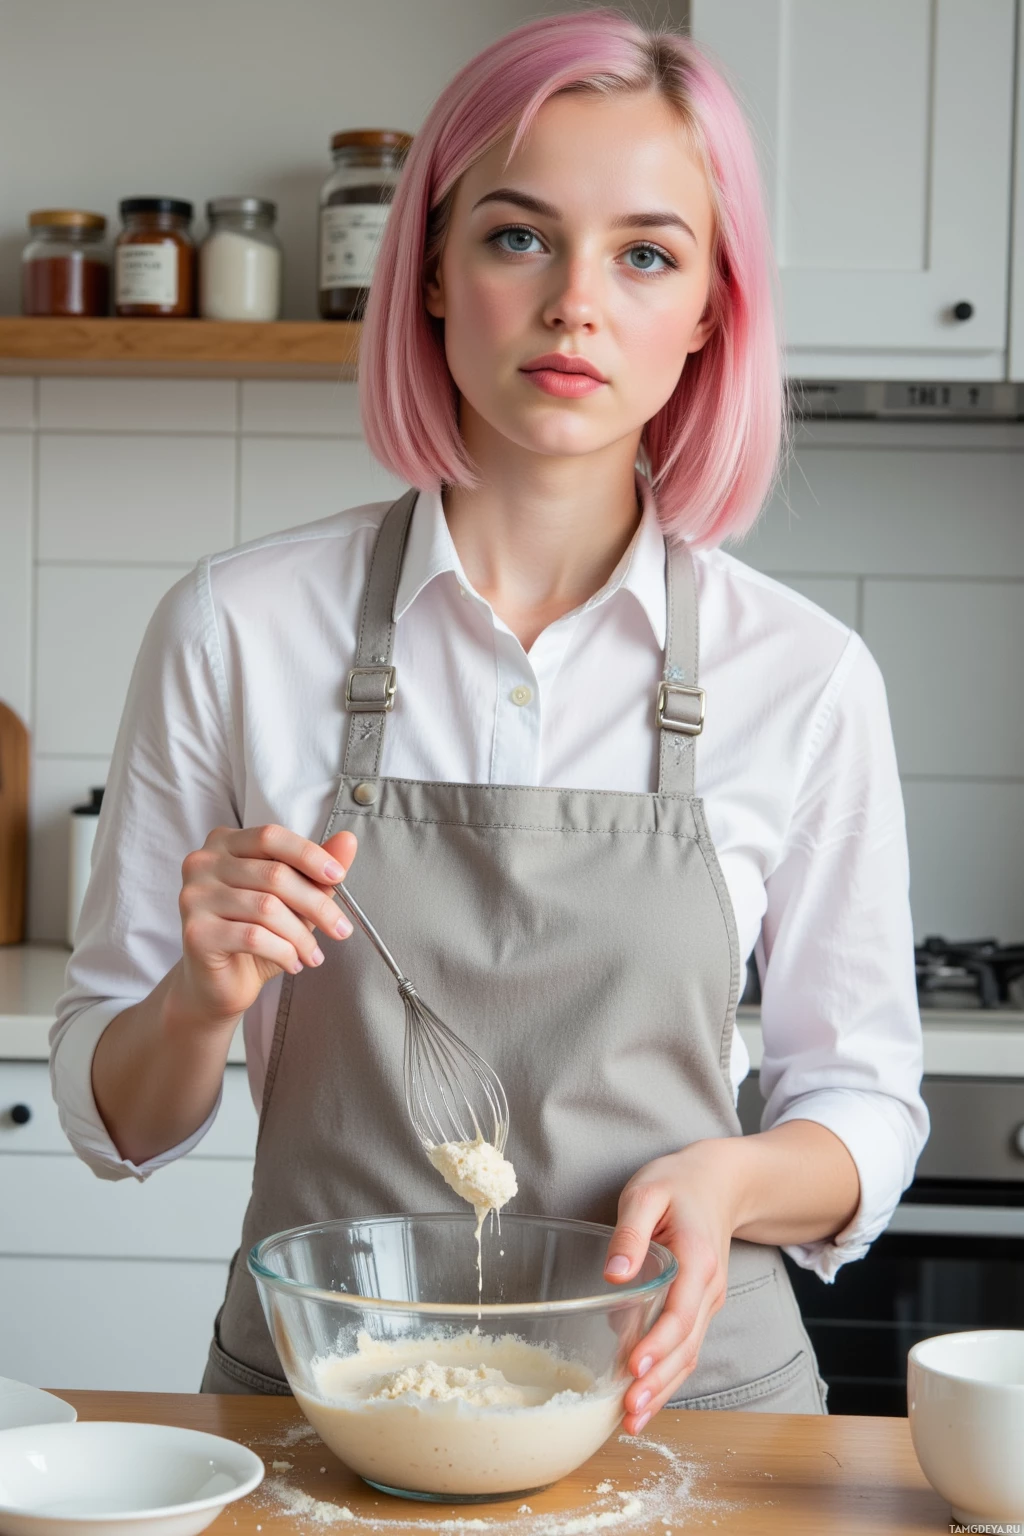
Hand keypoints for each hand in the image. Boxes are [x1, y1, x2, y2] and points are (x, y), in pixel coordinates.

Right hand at [172, 823, 357, 1029]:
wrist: (217, 983)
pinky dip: (283, 952)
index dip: (309, 855)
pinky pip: (253, 936)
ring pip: (267, 908)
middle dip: (317, 905)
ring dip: (301, 936)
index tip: (339, 877)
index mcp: (224, 843)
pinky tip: (293, 963)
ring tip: (314, 955)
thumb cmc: (254, 935)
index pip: (271, 837)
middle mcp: (202, 863)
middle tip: (341, 929)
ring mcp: (193, 897)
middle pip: (274, 875)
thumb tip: (348, 841)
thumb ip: (314, 869)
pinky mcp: (196, 932)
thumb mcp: (291, 899)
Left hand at [603, 1142, 738, 1434]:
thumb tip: (613, 1275)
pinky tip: (645, 1398)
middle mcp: (708, 1288)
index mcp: (697, 1259)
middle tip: (629, 1411)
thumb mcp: (646, 1192)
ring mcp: (707, 1302)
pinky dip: (669, 1376)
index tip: (635, 1366)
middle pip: (686, 1345)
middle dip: (659, 1381)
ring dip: (663, 1388)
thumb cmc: (677, 1184)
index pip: (681, 1312)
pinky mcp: (698, 1308)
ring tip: (632, 1419)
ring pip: (689, 1354)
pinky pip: (686, 1348)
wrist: (719, 1182)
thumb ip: (630, 1232)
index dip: (659, 1343)